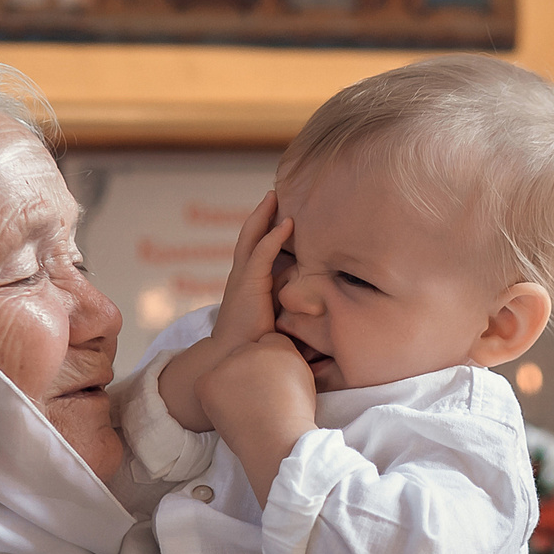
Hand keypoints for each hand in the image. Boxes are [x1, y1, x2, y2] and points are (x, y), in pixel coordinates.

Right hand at [157, 192, 292, 432]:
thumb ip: (290, 310)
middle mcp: (241, 277)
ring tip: (274, 196)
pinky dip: (273, 237)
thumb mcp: (277, 320)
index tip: (278, 214)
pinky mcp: (248, 284)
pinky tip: (287, 223)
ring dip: (263, 216)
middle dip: (260, 214)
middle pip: (249, 236)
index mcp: (247, 284)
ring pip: (251, 238)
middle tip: (273, 194)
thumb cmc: (257, 346)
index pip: (255, 249)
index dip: (264, 230)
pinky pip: (261, 254)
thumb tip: (318, 309)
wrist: (235, 359)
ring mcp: (242, 278)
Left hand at [201, 335, 317, 502]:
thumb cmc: (294, 421)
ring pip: (224, 370)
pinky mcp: (209, 380)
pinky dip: (212, 401)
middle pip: (243, 354)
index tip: (269, 386)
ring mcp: (230, 363)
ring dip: (229, 387)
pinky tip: (230, 415)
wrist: (278, 442)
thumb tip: (270, 366)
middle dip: (247, 373)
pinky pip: (206, 385)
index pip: (267, 344)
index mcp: (282, 347)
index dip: (267, 366)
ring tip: (245, 412)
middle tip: (255, 402)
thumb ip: (286, 365)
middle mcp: (254, 348)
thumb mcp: (303, 383)